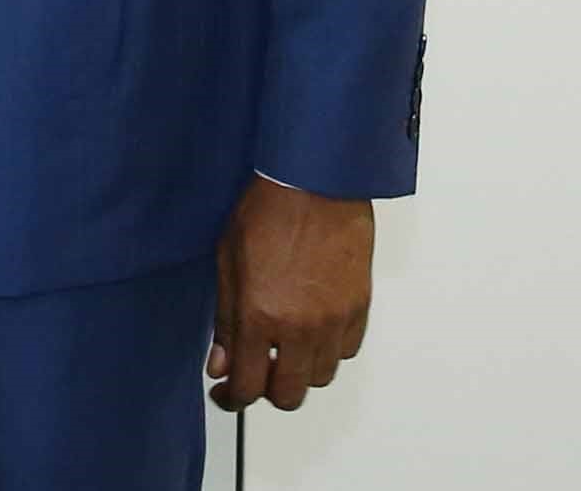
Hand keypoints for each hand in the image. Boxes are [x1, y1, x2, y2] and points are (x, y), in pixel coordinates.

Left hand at [208, 177, 374, 411]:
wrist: (315, 181)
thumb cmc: (268, 209)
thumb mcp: (227, 261)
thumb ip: (225, 320)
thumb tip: (220, 363)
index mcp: (260, 315)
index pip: (248, 386)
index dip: (233, 399)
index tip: (226, 395)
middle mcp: (300, 327)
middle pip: (289, 395)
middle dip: (269, 392)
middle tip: (256, 374)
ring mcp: (334, 321)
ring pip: (320, 377)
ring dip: (300, 370)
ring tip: (285, 346)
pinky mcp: (359, 308)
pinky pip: (346, 351)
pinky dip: (329, 349)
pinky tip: (313, 328)